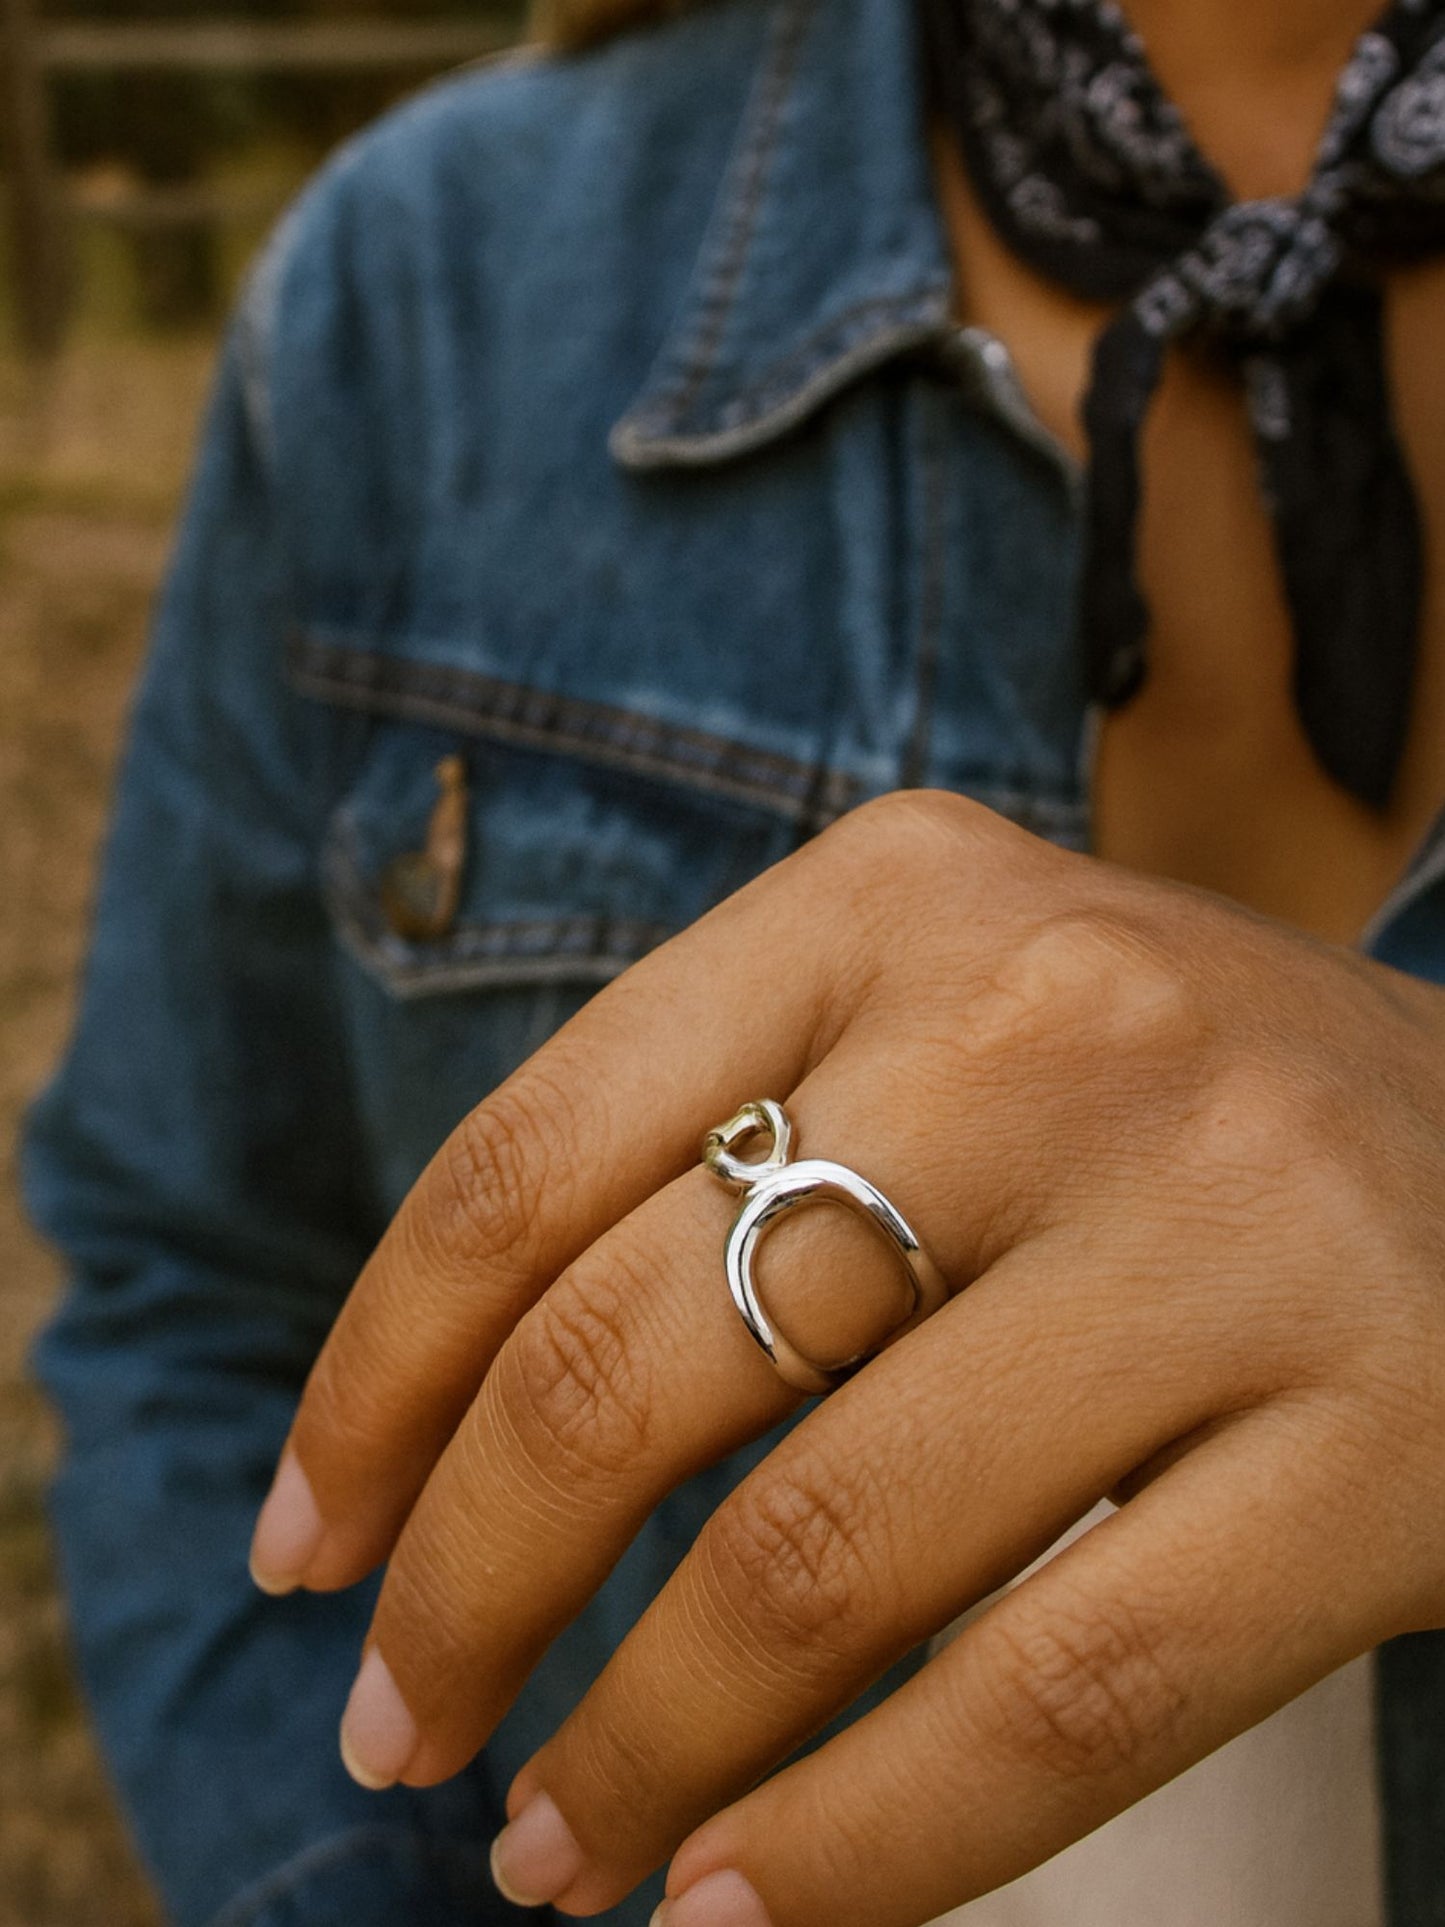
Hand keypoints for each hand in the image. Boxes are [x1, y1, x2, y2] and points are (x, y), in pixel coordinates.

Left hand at [249, 790, 1444, 1926]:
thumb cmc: (1155, 1113)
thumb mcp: (932, 1029)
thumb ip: (719, 1147)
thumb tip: (443, 1446)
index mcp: (894, 895)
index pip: (524, 1160)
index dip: (370, 1381)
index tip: (308, 1542)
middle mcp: (1051, 1021)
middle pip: (633, 1362)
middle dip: (466, 1589)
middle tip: (397, 1728)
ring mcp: (1230, 1223)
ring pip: (825, 1561)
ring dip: (637, 1750)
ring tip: (552, 1847)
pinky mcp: (1388, 1436)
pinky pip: (1053, 1701)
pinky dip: (852, 1847)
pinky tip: (736, 1906)